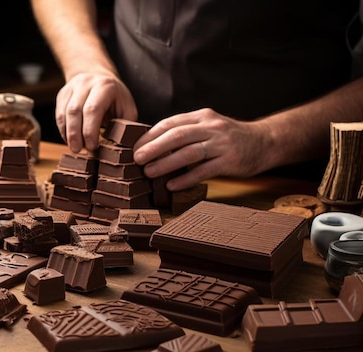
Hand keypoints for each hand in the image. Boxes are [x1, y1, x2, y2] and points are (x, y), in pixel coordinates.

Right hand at [55, 72, 136, 152]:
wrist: (102, 80)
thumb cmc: (117, 100)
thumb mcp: (127, 110)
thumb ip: (123, 126)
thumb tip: (119, 146)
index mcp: (105, 86)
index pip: (92, 109)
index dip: (90, 131)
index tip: (92, 147)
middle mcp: (86, 82)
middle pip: (74, 111)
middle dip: (75, 134)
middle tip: (78, 150)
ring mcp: (72, 86)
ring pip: (63, 113)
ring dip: (67, 134)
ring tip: (74, 147)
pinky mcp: (63, 93)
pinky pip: (58, 114)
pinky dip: (63, 130)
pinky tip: (70, 139)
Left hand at [133, 108, 271, 190]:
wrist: (266, 142)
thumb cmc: (229, 138)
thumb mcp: (208, 127)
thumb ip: (186, 133)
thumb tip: (152, 146)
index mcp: (201, 117)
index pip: (170, 123)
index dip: (150, 135)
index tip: (134, 147)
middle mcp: (211, 127)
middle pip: (177, 136)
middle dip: (154, 148)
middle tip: (136, 159)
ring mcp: (221, 144)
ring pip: (189, 153)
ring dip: (166, 163)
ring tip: (149, 173)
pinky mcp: (230, 161)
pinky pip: (204, 171)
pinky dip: (186, 178)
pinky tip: (172, 185)